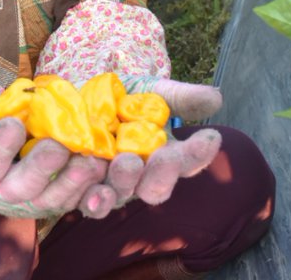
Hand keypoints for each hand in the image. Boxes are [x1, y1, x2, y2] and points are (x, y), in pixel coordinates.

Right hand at [0, 94, 107, 218]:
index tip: (13, 124)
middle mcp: (6, 193)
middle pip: (24, 188)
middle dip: (42, 168)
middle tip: (58, 147)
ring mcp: (35, 201)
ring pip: (54, 199)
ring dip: (74, 182)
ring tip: (90, 160)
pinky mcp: (60, 201)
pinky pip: (77, 202)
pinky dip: (94, 191)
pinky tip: (105, 170)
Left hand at [74, 78, 223, 218]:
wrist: (75, 96)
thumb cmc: (122, 97)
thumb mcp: (150, 91)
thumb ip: (179, 97)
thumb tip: (215, 98)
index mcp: (163, 157)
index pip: (186, 162)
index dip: (197, 153)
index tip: (209, 138)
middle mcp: (139, 178)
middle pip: (154, 188)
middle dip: (157, 176)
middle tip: (152, 157)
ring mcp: (109, 186)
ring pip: (118, 197)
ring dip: (120, 186)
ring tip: (120, 166)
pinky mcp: (78, 189)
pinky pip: (81, 200)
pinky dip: (84, 195)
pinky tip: (85, 188)